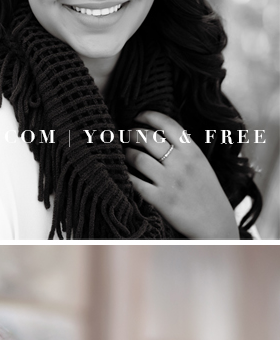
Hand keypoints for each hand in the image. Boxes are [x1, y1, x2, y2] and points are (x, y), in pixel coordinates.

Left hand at [123, 112, 238, 238]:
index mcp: (192, 151)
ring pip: (137, 158)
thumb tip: (156, 132)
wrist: (215, 223)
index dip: (148, 116)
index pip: (167, 124)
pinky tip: (123, 173)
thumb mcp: (200, 164)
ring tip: (125, 154)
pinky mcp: (160, 199)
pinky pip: (134, 182)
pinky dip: (125, 175)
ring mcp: (170, 181)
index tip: (138, 116)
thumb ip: (183, 149)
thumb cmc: (206, 192)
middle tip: (126, 135)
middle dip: (131, 133)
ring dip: (126, 154)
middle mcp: (181, 163)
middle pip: (147, 138)